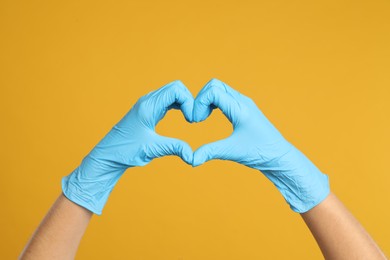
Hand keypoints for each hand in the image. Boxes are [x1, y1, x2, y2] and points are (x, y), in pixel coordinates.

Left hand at [62, 80, 193, 214]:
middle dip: (189, 100)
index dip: (189, 102)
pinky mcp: (148, 110)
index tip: (192, 120)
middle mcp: (148, 101)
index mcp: (148, 107)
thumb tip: (194, 156)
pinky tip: (183, 116)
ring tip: (190, 119)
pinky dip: (179, 105)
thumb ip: (174, 148)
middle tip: (193, 119)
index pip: (176, 90)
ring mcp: (147, 104)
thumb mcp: (152, 150)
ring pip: (172, 92)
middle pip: (176, 87)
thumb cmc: (125, 151)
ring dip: (184, 102)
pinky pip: (168, 100)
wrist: (108, 155)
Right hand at [192, 78, 329, 212]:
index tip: (196, 122)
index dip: (199, 103)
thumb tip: (190, 159)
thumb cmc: (260, 153)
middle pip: (214, 85)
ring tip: (202, 118)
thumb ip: (209, 152)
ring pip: (219, 89)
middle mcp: (242, 101)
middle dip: (200, 99)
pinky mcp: (244, 108)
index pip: (213, 91)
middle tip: (197, 119)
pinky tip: (211, 117)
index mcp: (240, 109)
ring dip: (206, 100)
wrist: (279, 157)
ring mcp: (244, 103)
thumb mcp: (232, 152)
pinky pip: (224, 96)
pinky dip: (213, 102)